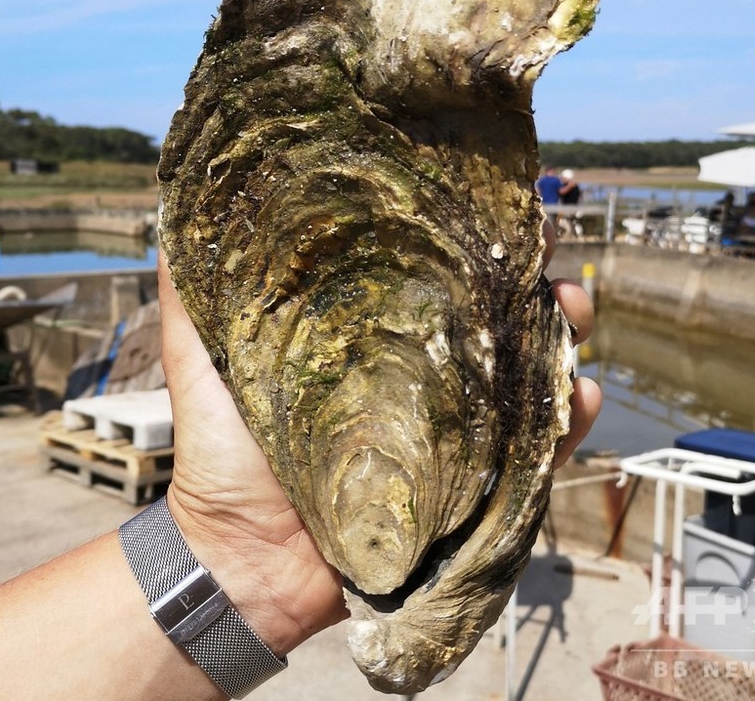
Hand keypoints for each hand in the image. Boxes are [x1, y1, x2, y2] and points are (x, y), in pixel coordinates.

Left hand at [157, 226, 600, 653]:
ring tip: (573, 307)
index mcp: (368, 332)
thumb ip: (193, 293)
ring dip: (562, 331)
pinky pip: (536, 450)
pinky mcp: (471, 483)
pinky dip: (570, 422)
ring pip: (525, 367)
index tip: (490, 196)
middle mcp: (416, 369)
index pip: (428, 268)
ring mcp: (450, 424)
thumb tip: (173, 213)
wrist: (242, 557)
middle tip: (543, 249)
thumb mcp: (202, 357)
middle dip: (528, 271)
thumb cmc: (220, 451)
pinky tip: (581, 395)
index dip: (464, 230)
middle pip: (489, 308)